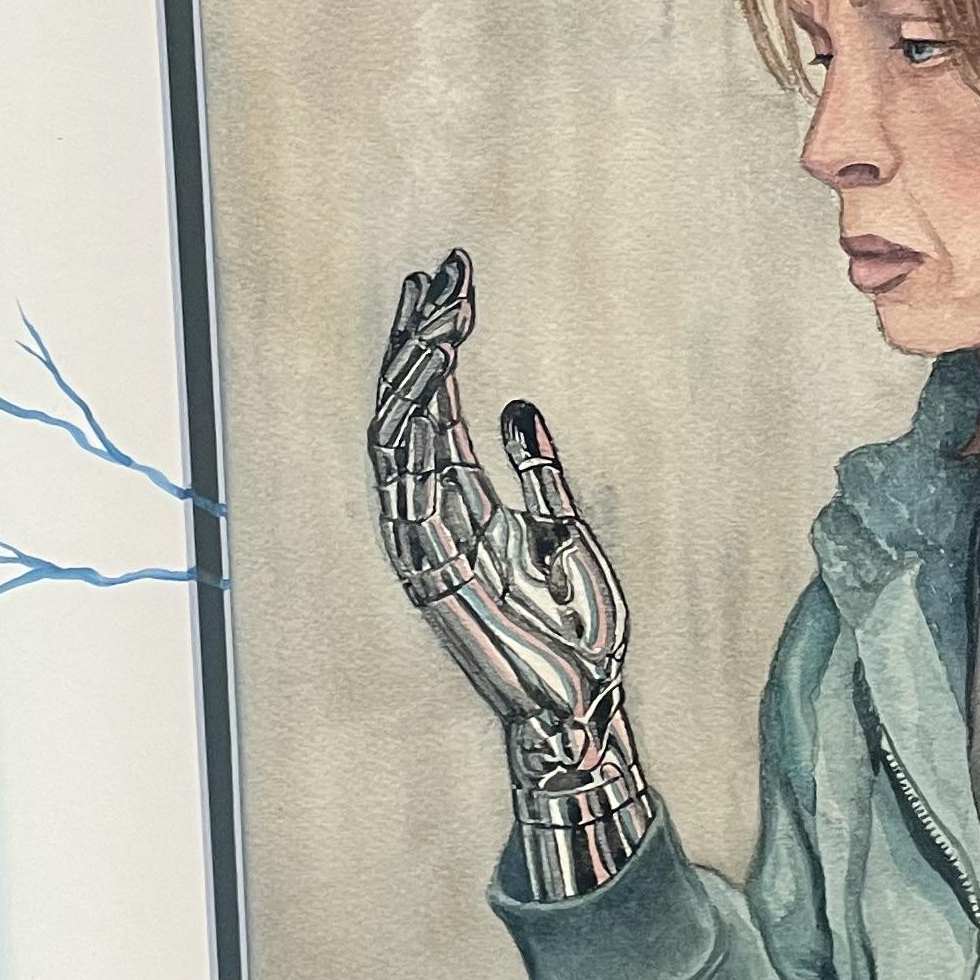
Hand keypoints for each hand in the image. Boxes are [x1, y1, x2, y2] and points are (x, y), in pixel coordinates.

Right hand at [369, 249, 653, 899]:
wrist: (584, 709)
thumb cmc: (578, 634)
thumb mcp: (566, 532)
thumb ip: (537, 473)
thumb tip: (514, 405)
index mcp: (463, 506)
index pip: (437, 407)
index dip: (438, 344)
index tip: (452, 280)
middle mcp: (431, 516)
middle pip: (406, 408)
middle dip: (418, 337)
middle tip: (440, 270)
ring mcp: (423, 542)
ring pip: (396, 435)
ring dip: (415, 368)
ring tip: (438, 307)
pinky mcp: (428, 569)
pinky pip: (406, 481)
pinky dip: (416, 422)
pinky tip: (436, 369)